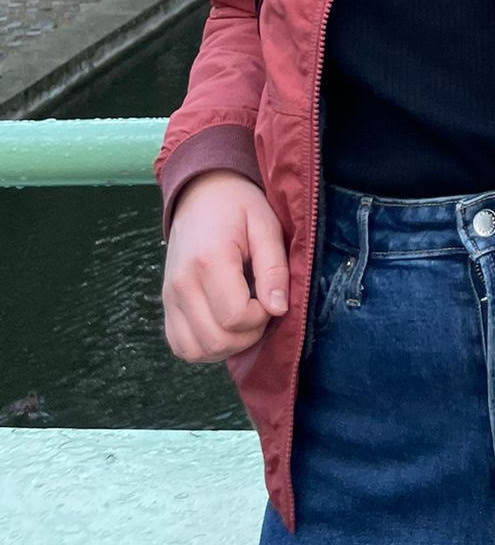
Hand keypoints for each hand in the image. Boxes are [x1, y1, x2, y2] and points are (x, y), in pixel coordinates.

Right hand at [163, 169, 289, 362]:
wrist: (202, 193)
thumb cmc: (239, 206)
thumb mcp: (266, 226)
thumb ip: (274, 268)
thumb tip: (278, 309)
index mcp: (208, 260)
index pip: (234, 317)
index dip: (261, 317)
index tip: (271, 297)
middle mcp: (181, 283)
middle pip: (215, 340)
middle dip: (248, 335)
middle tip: (261, 310)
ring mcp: (169, 297)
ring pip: (196, 351)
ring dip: (227, 346)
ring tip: (244, 319)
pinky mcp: (166, 305)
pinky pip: (181, 346)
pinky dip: (205, 346)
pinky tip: (224, 326)